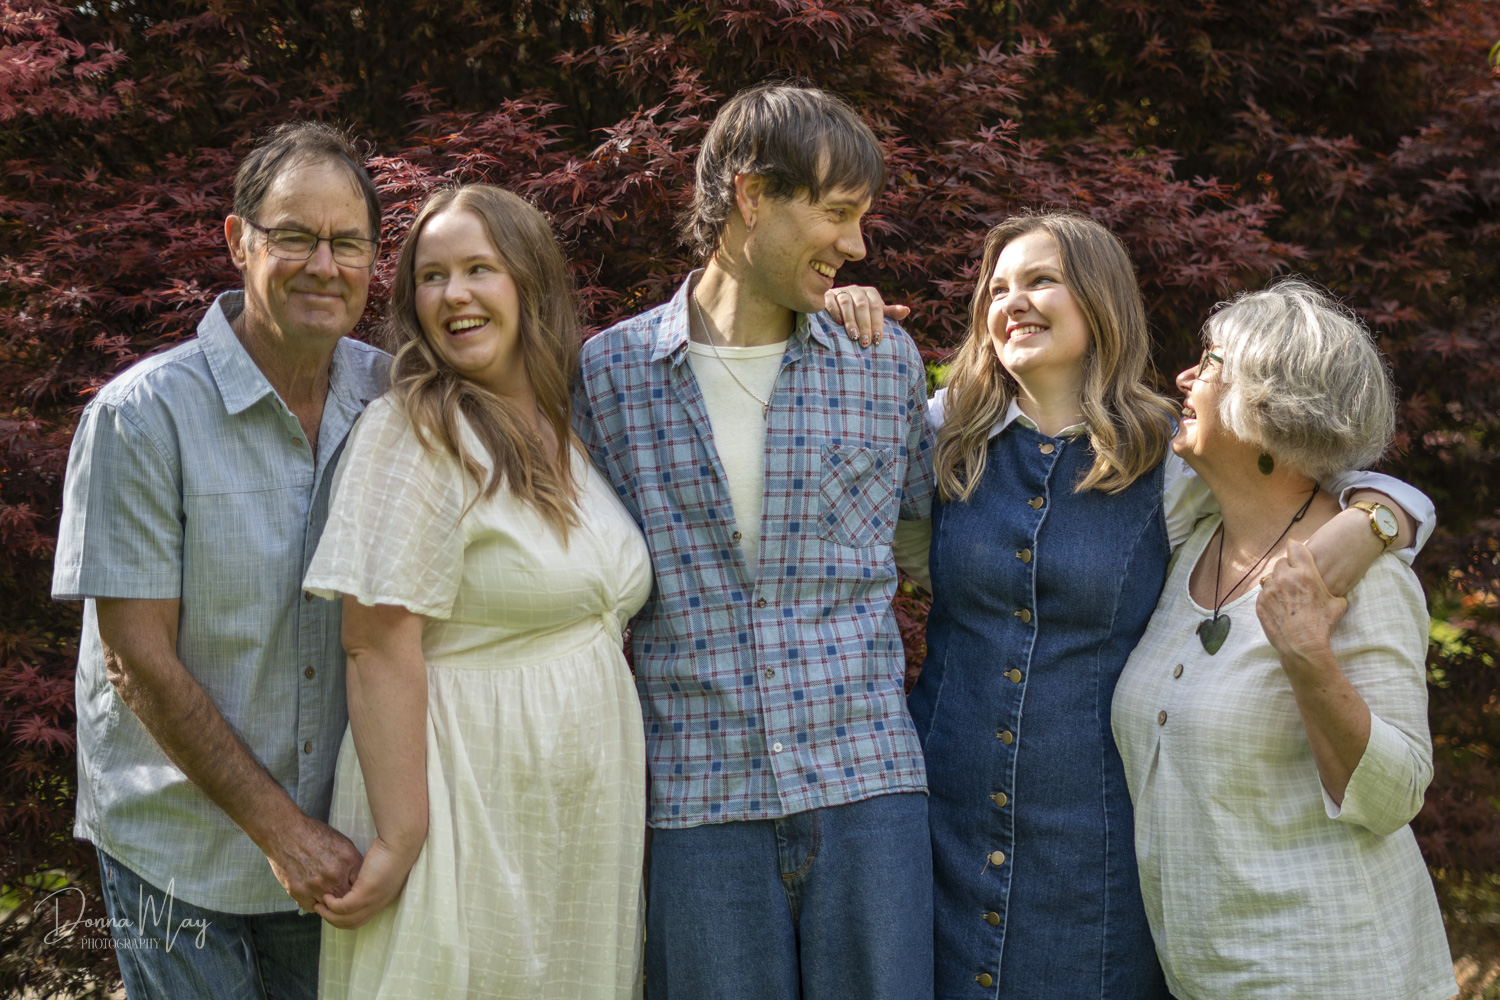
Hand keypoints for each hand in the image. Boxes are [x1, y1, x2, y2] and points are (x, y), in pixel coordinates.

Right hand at [264, 812, 363, 912]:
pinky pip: (312, 908)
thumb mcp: (341, 842)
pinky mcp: (299, 892)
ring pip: (330, 906)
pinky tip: (312, 892)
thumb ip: (352, 862)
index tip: (354, 886)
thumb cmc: (313, 834)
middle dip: (346, 896)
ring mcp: (316, 886)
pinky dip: (313, 902)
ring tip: (324, 890)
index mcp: (348, 860)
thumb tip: (360, 877)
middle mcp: (334, 875)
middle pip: (348, 898)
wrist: (285, 831)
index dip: (359, 886)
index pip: (363, 883)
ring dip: (329, 901)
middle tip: (340, 892)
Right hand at [314, 836, 418, 929]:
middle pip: (352, 923)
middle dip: (333, 920)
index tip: (330, 910)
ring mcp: (373, 900)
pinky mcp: (367, 892)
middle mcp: (378, 904)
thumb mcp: (376, 871)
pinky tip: (327, 897)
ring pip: (347, 919)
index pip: (360, 919)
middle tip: (320, 910)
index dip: (343, 918)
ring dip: (330, 915)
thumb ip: (365, 881)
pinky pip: (345, 907)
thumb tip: (350, 885)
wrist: (400, 842)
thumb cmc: (390, 851)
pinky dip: (333, 905)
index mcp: (381, 901)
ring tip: (319, 904)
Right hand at [824, 285, 908, 347]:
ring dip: (850, 320)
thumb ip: (891, 313)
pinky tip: (838, 323)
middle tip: (865, 343)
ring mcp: (842, 291)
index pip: (877, 307)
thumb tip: (907, 310)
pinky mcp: (828, 295)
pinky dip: (835, 311)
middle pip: (862, 306)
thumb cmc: (862, 315)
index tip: (877, 340)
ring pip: (847, 303)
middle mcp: (857, 290)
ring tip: (853, 336)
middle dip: (865, 325)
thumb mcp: (877, 314)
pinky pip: (831, 301)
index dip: (877, 324)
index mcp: (871, 293)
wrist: (838, 309)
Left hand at [1256, 540, 1348, 668]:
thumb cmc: (1321, 625)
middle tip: (1295, 579)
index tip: (1298, 554)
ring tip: (1287, 594)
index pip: (1295, 548)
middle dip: (1288, 568)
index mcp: (1305, 573)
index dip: (1297, 550)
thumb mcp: (1337, 605)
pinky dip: (1270, 596)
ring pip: (1271, 577)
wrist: (1302, 645)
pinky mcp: (1260, 602)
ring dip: (1278, 582)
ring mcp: (1270, 590)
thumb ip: (1333, 592)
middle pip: (1281, 563)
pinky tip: (1280, 606)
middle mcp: (1284, 578)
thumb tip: (1337, 591)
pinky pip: (1263, 593)